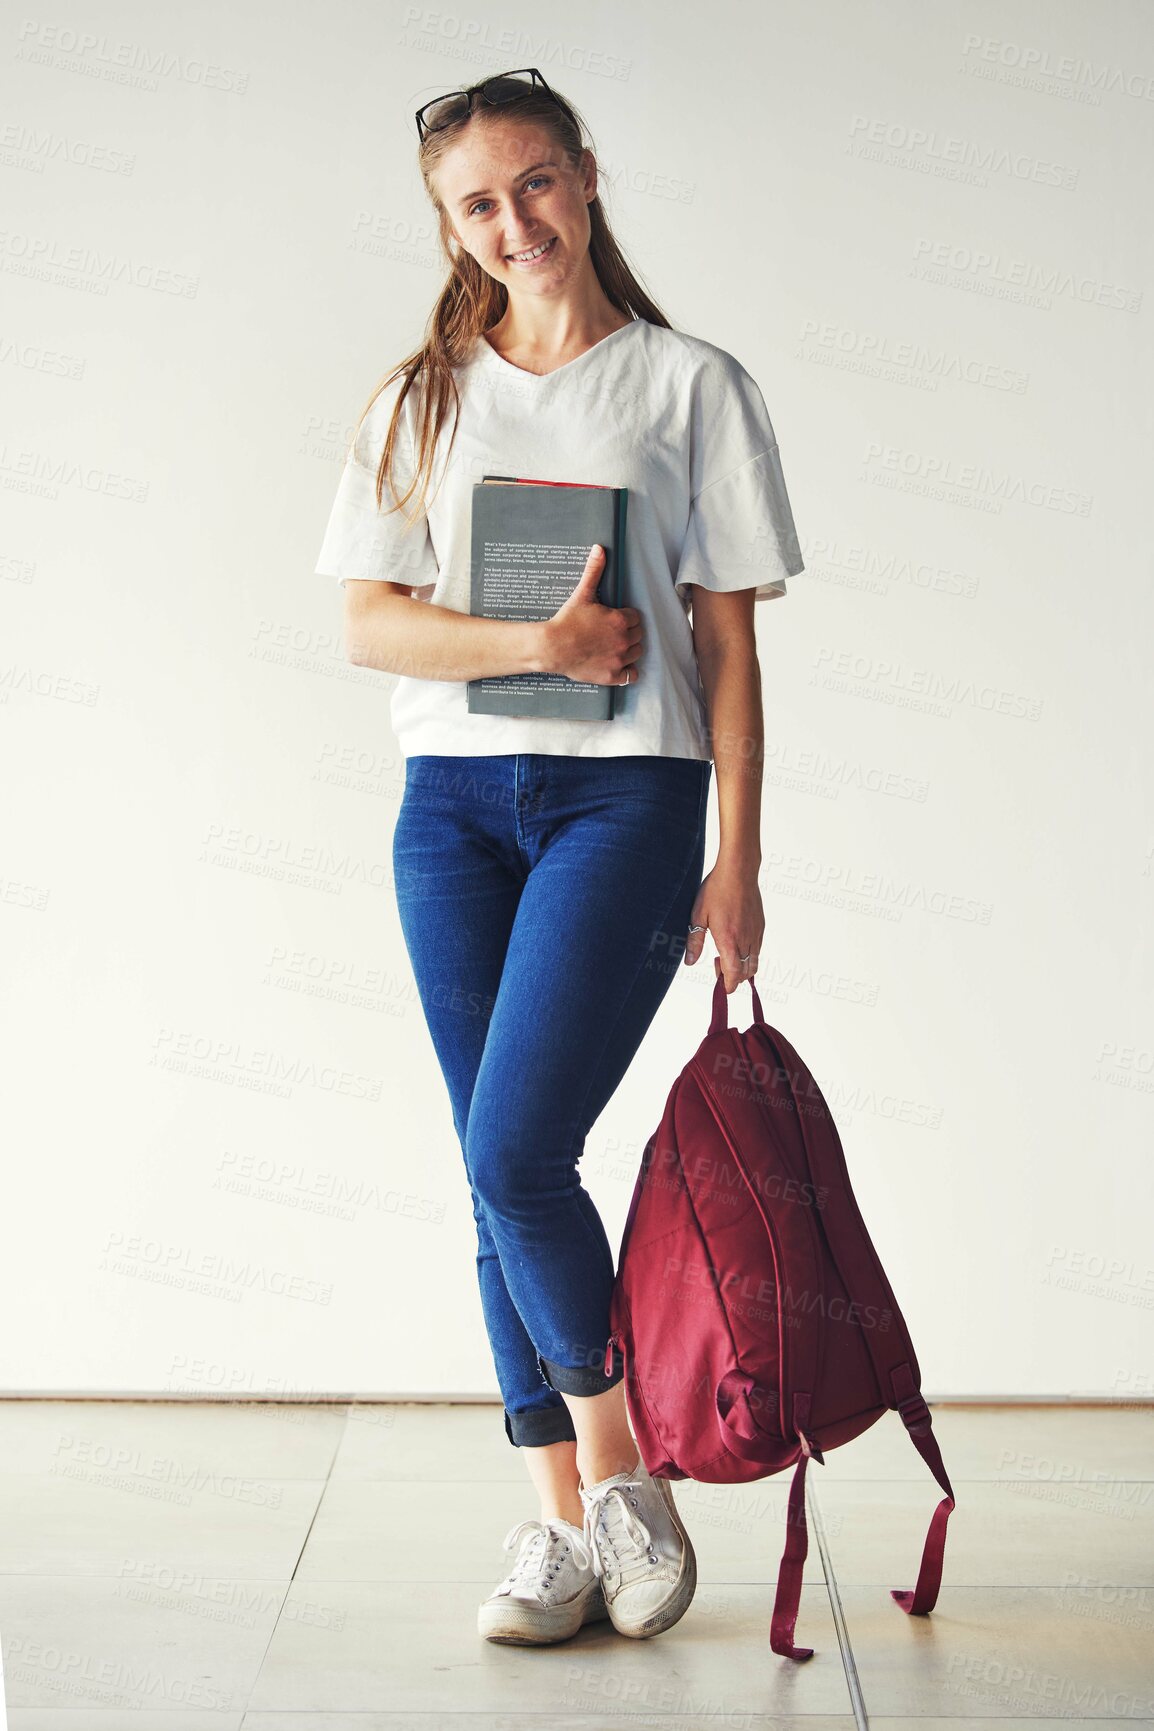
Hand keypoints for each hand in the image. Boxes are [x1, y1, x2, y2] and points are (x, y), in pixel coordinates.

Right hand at [540, 544, 643, 687]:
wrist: (551, 647)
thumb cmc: (567, 620)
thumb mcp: (582, 594)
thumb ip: (594, 571)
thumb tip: (600, 548)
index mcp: (621, 620)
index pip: (636, 618)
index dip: (625, 618)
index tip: (613, 620)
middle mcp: (624, 640)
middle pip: (638, 635)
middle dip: (628, 633)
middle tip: (611, 633)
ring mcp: (619, 659)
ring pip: (637, 653)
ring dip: (630, 650)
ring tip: (614, 647)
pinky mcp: (612, 675)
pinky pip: (631, 675)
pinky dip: (627, 670)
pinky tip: (617, 663)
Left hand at [682, 859, 763, 993]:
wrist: (738, 871)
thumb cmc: (717, 890)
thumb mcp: (698, 915)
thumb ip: (694, 941)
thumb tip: (690, 962)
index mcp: (729, 940)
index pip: (733, 975)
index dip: (727, 986)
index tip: (720, 986)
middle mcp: (746, 940)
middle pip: (746, 973)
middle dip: (733, 978)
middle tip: (717, 964)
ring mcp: (756, 933)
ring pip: (754, 963)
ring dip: (742, 967)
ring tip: (726, 954)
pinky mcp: (760, 926)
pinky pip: (758, 949)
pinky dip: (749, 955)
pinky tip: (735, 942)